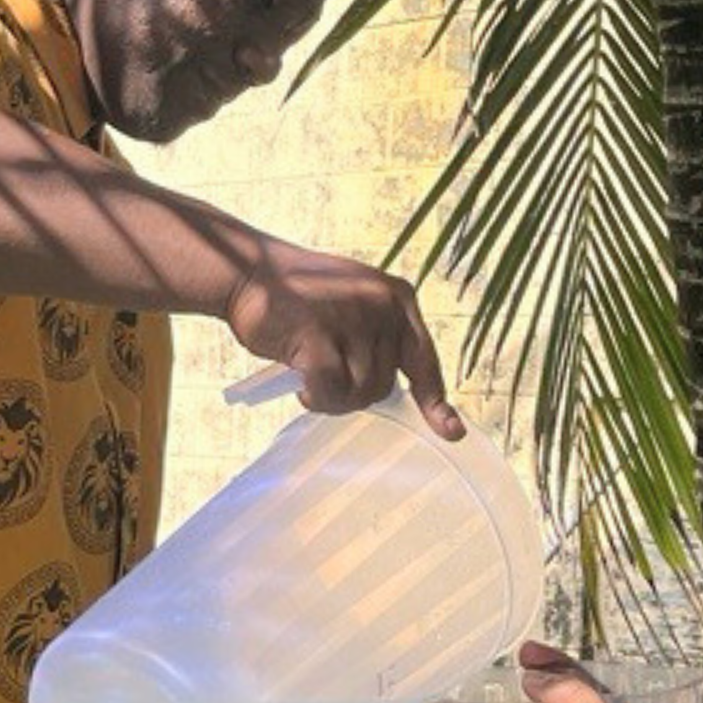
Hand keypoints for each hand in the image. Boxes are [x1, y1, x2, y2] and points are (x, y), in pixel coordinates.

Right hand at [224, 240, 464, 438]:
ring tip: (309, 373)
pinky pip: (330, 391)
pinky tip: (300, 386)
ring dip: (332, 397)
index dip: (435, 401)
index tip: (452, 432)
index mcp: (398, 298)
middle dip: (353, 392)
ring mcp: (353, 317)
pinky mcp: (320, 332)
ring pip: (360, 393)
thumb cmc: (298, 298)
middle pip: (385, 385)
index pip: (425, 359)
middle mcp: (383, 305)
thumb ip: (377, 340)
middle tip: (323, 374)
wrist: (249, 270)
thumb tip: (390, 390)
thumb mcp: (354, 307)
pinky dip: (315, 398)